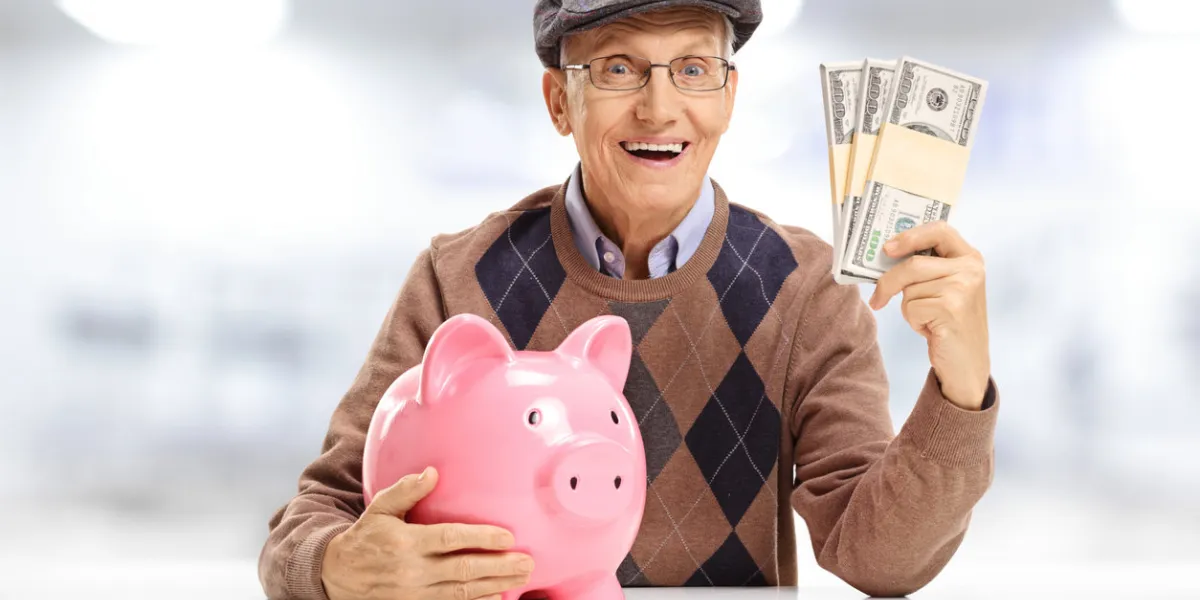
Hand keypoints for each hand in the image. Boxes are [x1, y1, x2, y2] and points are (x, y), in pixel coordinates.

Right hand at [321, 467, 534, 599]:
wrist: (338, 576)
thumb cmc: (364, 537)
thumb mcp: (379, 508)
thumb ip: (406, 490)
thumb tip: (433, 472)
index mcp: (406, 542)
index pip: (450, 539)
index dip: (481, 537)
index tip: (508, 536)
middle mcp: (413, 571)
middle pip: (464, 569)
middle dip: (499, 566)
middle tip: (527, 562)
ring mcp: (415, 593)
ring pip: (463, 591)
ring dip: (495, 584)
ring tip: (521, 578)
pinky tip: (497, 597)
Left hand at [867, 221, 990, 409]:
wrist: (967, 362)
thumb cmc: (948, 322)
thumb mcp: (943, 287)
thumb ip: (925, 268)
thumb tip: (883, 254)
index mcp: (970, 258)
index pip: (939, 230)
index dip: (910, 236)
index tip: (887, 248)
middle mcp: (970, 269)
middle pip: (913, 264)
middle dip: (889, 282)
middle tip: (877, 298)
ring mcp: (963, 288)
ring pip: (910, 288)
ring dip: (908, 307)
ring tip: (927, 318)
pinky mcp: (952, 309)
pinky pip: (911, 307)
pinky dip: (913, 320)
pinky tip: (931, 329)